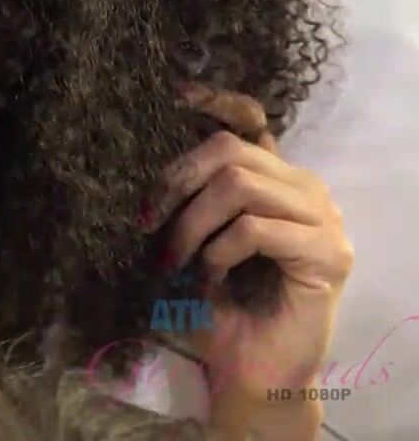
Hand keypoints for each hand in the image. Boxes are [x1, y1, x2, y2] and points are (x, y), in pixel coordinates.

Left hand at [148, 84, 353, 409]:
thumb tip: (133, 166)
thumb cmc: (214, 308)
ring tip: (175, 261)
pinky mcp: (329, 254)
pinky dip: (220, 253)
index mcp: (272, 181)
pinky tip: (211, 278)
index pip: (252, 122)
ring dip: (192, 225)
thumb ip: (183, 203)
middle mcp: (304, 190)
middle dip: (176, 183)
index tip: (176, 93)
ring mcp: (323, 219)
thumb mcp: (188, 243)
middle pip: (230, 152)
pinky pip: (257, 229)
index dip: (218, 101)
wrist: (246, 369)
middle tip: (147, 225)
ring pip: (240, 186)